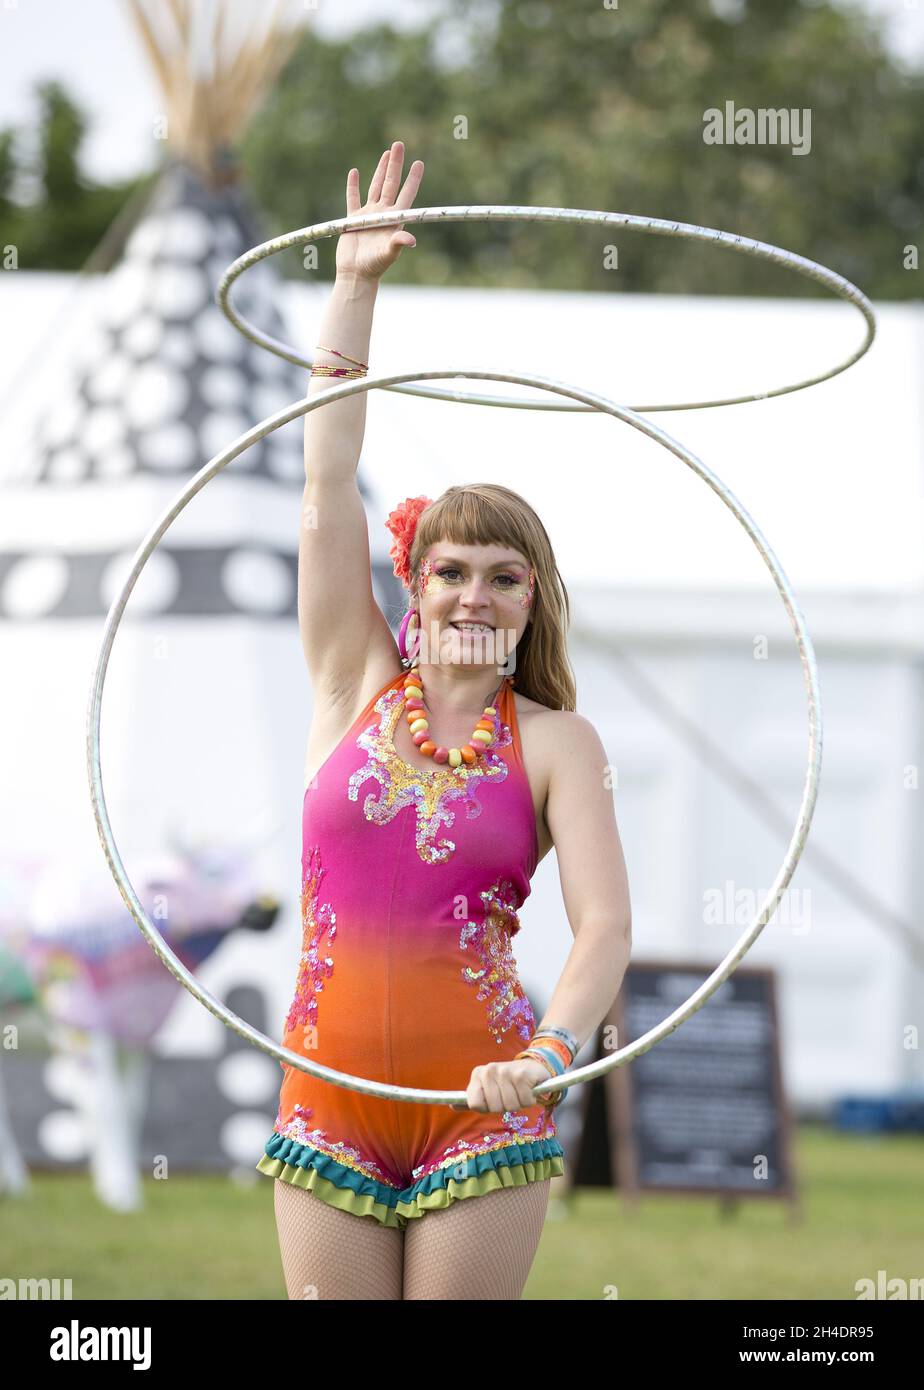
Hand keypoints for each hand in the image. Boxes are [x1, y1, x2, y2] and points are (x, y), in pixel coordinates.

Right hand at [336, 140, 423, 283]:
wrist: (355, 275)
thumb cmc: (374, 267)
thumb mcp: (388, 254)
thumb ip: (398, 244)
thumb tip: (412, 239)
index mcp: (394, 219)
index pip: (406, 194)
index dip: (413, 179)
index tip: (419, 163)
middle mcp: (383, 214)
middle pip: (391, 183)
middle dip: (395, 164)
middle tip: (399, 144)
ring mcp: (368, 215)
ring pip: (375, 186)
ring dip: (381, 170)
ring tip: (386, 153)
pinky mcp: (353, 219)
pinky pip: (353, 198)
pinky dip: (353, 185)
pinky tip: (354, 172)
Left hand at [464, 1057, 556, 1114]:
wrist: (532, 1067)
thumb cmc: (507, 1084)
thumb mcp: (487, 1090)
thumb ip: (471, 1099)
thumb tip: (451, 1105)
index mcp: (478, 1074)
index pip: (474, 1104)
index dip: (486, 1108)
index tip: (493, 1100)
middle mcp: (490, 1070)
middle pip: (494, 1108)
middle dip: (505, 1107)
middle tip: (510, 1095)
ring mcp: (505, 1071)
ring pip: (510, 1106)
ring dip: (518, 1104)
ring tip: (519, 1092)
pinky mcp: (522, 1075)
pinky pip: (524, 1101)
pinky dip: (529, 1100)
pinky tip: (529, 1089)